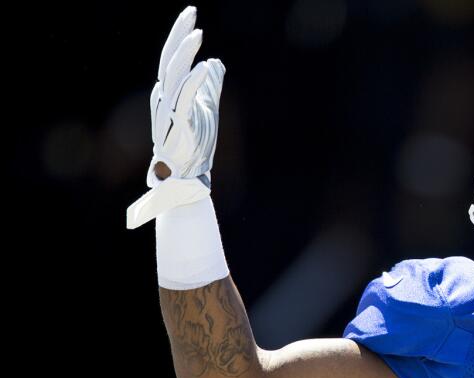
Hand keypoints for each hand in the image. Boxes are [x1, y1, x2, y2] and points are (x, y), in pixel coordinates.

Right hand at [127, 6, 225, 228]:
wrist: (186, 173)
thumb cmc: (194, 140)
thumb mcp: (206, 106)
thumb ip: (209, 84)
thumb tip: (216, 62)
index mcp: (170, 90)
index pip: (172, 56)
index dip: (180, 34)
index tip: (192, 14)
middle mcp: (164, 96)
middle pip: (169, 58)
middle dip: (179, 34)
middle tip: (192, 12)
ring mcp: (168, 110)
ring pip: (174, 75)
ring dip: (185, 53)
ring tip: (198, 34)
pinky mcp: (177, 124)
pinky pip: (184, 98)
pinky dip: (194, 81)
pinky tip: (205, 66)